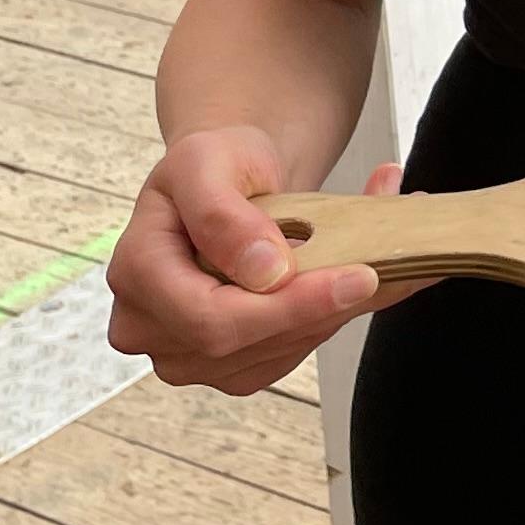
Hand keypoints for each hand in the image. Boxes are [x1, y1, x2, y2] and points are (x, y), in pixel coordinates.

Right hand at [107, 126, 406, 395]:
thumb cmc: (212, 166)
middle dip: (320, 309)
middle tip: (387, 267)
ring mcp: (186, 353)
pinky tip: (357, 280)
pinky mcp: (227, 363)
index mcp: (137, 272)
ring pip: (276, 354)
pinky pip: (289, 353)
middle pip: (244, 345)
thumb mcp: (206, 161)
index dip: (287, 307)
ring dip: (335, 312)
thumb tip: (264, 272)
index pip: (211, 318)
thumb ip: (222, 213)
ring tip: (387, 262)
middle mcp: (149, 326)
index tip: (357, 276)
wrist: (225, 182)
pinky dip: (331, 318)